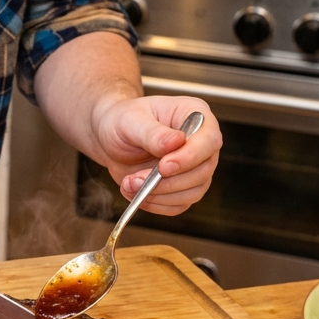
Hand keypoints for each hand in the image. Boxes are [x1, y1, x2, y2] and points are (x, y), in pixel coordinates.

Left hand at [91, 93, 221, 215]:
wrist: (109, 137)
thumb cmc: (122, 119)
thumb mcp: (131, 120)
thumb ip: (152, 132)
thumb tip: (176, 142)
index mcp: (194, 113)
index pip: (209, 139)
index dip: (190, 156)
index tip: (164, 167)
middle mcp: (200, 142)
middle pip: (203, 170)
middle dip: (168, 181)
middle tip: (136, 179)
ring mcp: (195, 166)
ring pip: (193, 192)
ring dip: (159, 194)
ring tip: (129, 183)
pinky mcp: (183, 187)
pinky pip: (178, 204)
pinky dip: (155, 203)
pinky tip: (134, 191)